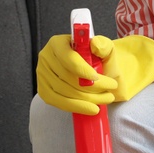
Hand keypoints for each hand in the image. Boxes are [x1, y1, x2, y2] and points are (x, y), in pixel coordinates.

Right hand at [36, 34, 153, 115]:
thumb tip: (95, 43)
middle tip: (111, 91)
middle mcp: (46, 57)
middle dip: (90, 89)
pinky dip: (74, 108)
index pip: (68, 58)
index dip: (84, 71)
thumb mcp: (109, 51)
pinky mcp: (45, 90)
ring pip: (62, 93)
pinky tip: (91, 110)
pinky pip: (56, 103)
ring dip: (85, 100)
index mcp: (59, 42)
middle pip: (66, 78)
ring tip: (105, 101)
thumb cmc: (102, 59)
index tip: (101, 79)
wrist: (99, 71)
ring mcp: (42, 75)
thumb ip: (104, 45)